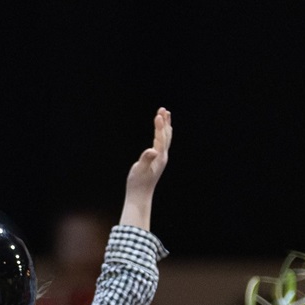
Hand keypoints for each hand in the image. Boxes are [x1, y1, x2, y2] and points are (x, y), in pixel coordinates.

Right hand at [120, 108, 171, 228]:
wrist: (140, 195)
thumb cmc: (138, 183)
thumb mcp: (139, 170)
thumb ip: (146, 159)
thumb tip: (152, 151)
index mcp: (159, 157)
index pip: (161, 138)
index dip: (160, 126)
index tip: (159, 114)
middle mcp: (162, 157)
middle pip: (166, 136)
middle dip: (165, 122)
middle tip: (163, 109)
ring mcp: (161, 158)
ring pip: (166, 139)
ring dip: (165, 126)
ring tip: (165, 115)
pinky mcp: (157, 160)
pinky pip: (162, 143)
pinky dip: (162, 134)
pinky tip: (161, 132)